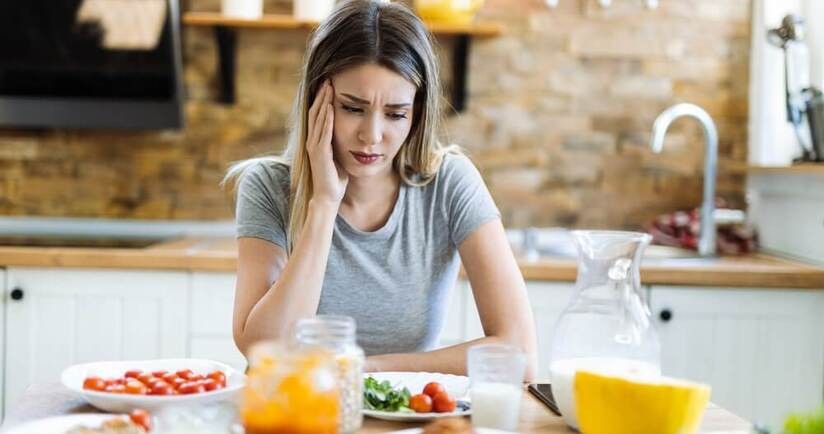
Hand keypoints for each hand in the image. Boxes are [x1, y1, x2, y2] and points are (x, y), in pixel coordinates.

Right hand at [306, 80, 347, 204]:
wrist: (328, 196)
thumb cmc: (335, 177)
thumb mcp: (338, 154)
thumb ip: (339, 141)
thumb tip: (350, 130)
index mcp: (316, 140)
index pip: (318, 114)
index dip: (323, 99)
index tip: (330, 84)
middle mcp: (312, 141)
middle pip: (315, 112)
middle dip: (322, 95)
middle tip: (328, 78)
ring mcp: (314, 147)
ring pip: (318, 119)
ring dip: (323, 102)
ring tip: (329, 87)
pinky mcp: (319, 154)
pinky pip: (323, 133)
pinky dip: (326, 120)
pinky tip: (330, 108)